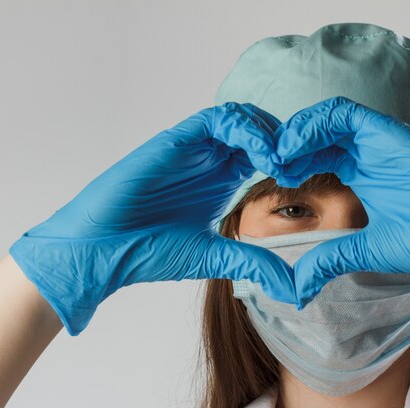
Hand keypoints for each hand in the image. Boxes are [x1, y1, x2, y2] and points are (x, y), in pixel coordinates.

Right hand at [9, 102, 294, 335]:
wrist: (104, 251)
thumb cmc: (148, 252)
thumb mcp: (213, 257)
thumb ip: (253, 262)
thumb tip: (295, 288)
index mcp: (219, 181)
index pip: (263, 153)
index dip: (289, 158)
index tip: (306, 178)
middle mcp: (207, 160)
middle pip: (256, 129)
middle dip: (284, 139)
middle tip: (300, 162)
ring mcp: (191, 149)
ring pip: (239, 117)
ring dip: (267, 132)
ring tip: (283, 159)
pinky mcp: (173, 141)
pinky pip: (214, 120)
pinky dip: (243, 129)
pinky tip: (261, 154)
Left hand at [273, 96, 409, 307]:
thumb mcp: (363, 251)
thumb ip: (327, 261)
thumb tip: (297, 289)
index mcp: (361, 172)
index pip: (315, 155)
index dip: (290, 164)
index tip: (272, 182)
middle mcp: (367, 152)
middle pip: (315, 134)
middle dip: (287, 146)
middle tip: (266, 166)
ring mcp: (377, 140)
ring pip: (324, 118)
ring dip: (294, 134)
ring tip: (276, 158)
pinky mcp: (387, 131)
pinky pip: (342, 114)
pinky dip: (312, 126)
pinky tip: (292, 149)